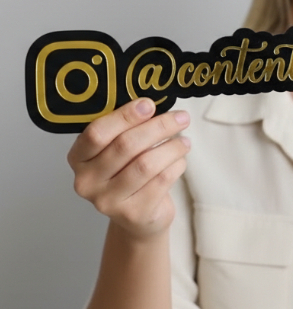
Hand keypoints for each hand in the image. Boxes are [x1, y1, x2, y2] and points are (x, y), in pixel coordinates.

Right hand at [67, 98, 190, 240]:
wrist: (138, 216)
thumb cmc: (129, 171)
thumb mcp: (119, 148)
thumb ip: (127, 128)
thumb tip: (150, 105)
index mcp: (79, 157)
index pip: (97, 133)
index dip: (125, 116)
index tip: (149, 104)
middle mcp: (87, 181)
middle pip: (126, 146)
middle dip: (158, 127)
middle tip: (182, 117)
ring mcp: (108, 201)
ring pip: (146, 164)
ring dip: (172, 147)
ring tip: (185, 141)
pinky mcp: (133, 214)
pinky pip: (161, 181)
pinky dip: (176, 166)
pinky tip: (180, 161)